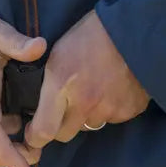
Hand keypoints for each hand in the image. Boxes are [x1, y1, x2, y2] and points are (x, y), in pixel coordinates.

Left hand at [23, 10, 149, 155]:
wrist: (134, 29)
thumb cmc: (91, 33)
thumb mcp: (59, 52)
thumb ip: (50, 83)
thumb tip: (40, 104)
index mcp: (61, 84)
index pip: (43, 130)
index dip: (34, 137)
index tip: (31, 134)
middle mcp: (84, 103)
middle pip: (64, 135)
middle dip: (59, 127)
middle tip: (61, 112)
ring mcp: (108, 110)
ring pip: (89, 126)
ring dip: (86, 115)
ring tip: (92, 90)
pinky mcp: (129, 111)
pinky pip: (112, 119)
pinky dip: (109, 109)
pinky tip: (111, 88)